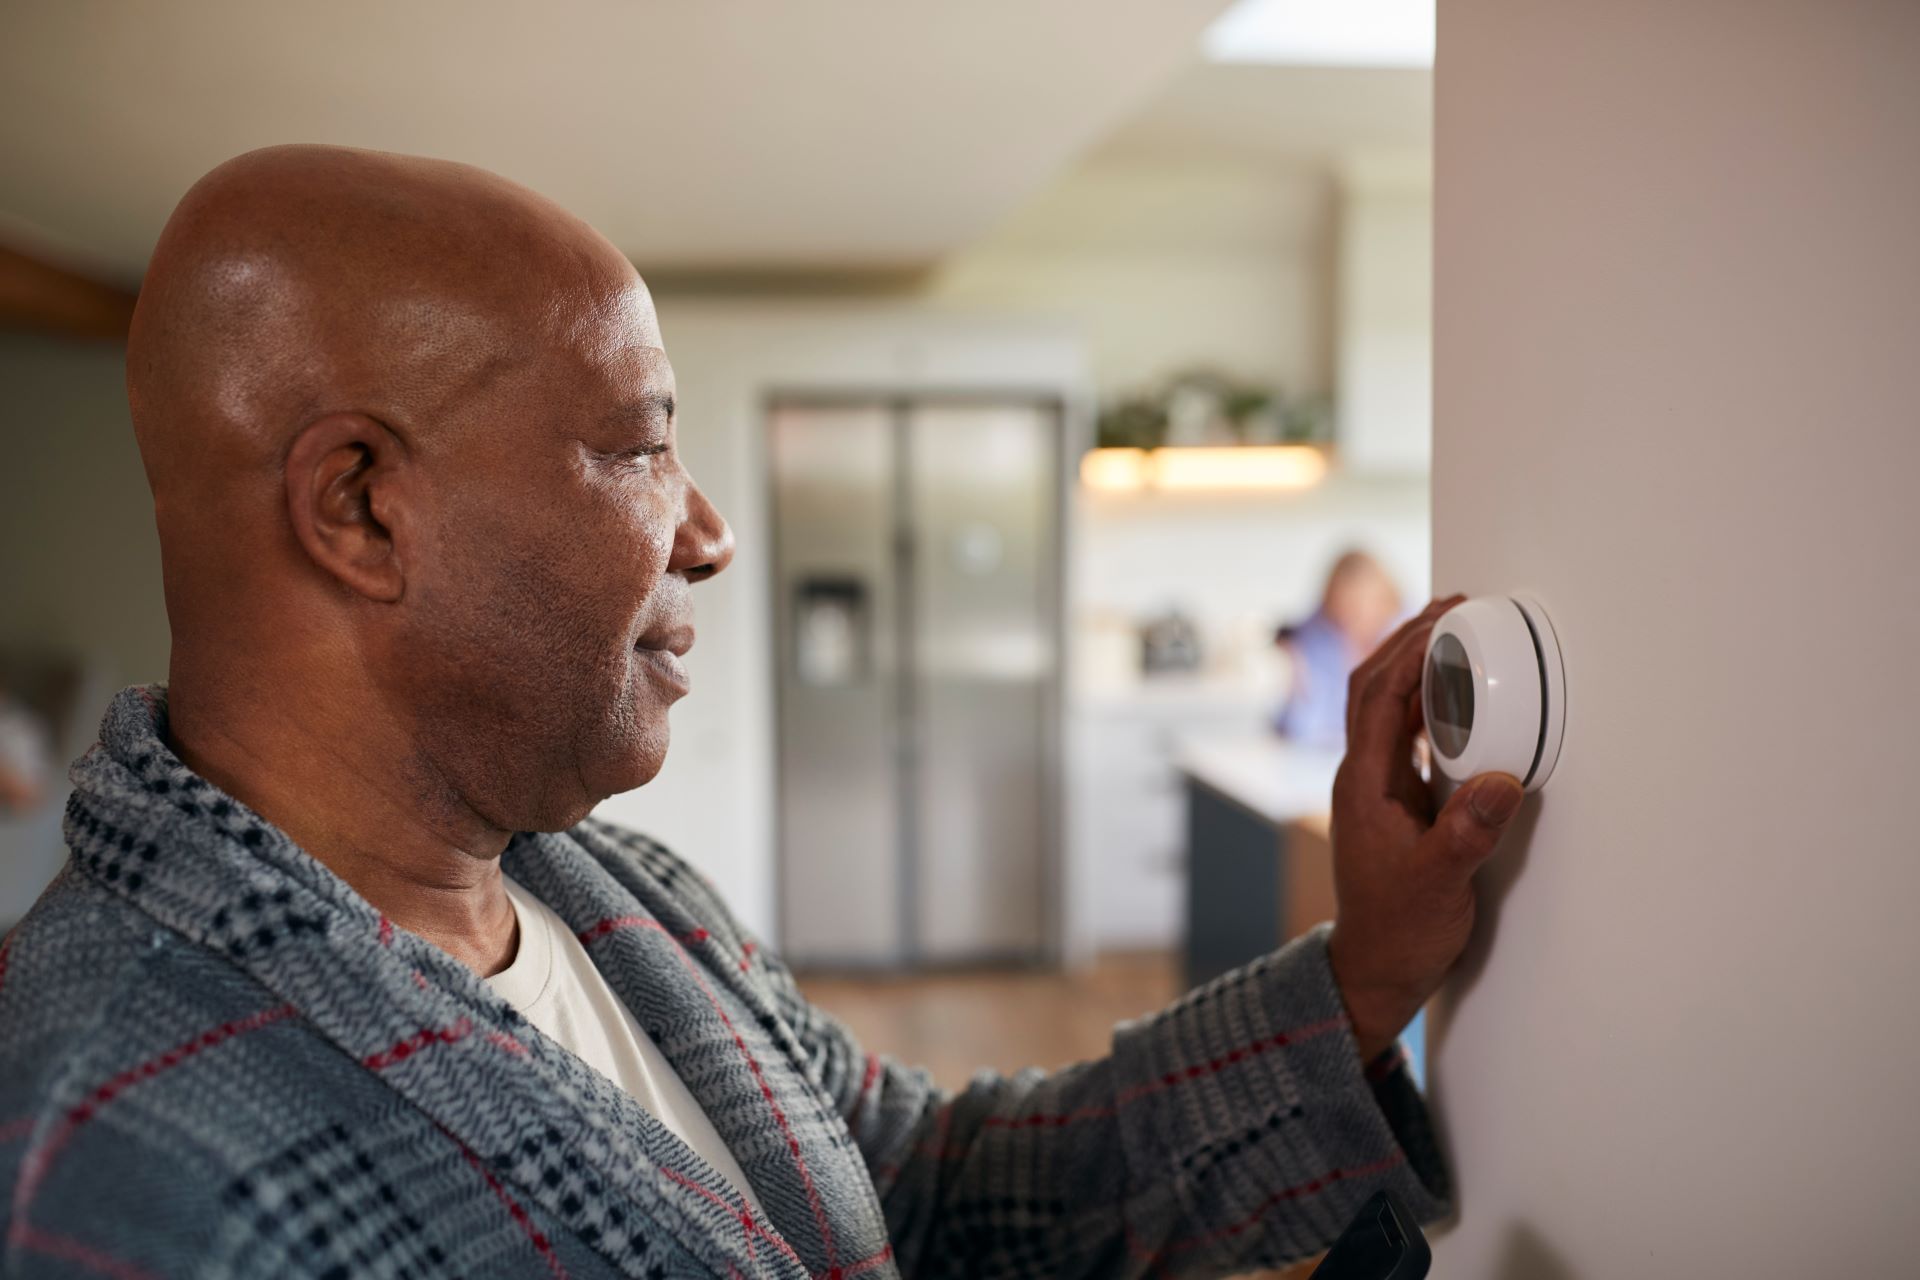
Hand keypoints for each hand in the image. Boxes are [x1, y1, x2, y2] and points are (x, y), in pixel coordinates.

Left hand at [1326, 596, 1525, 1064]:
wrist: (1376, 969)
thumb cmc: (1399, 930)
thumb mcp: (1440, 884)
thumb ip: (1468, 834)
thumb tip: (1501, 780)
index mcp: (1363, 783)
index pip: (1378, 697)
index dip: (1409, 651)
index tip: (1446, 618)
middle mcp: (1363, 776)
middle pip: (1374, 687)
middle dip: (1409, 641)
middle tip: (1453, 606)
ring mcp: (1376, 786)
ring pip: (1388, 707)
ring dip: (1417, 667)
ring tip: (1457, 634)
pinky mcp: (1394, 800)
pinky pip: (1406, 734)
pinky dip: (1427, 704)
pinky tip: (1457, 698)